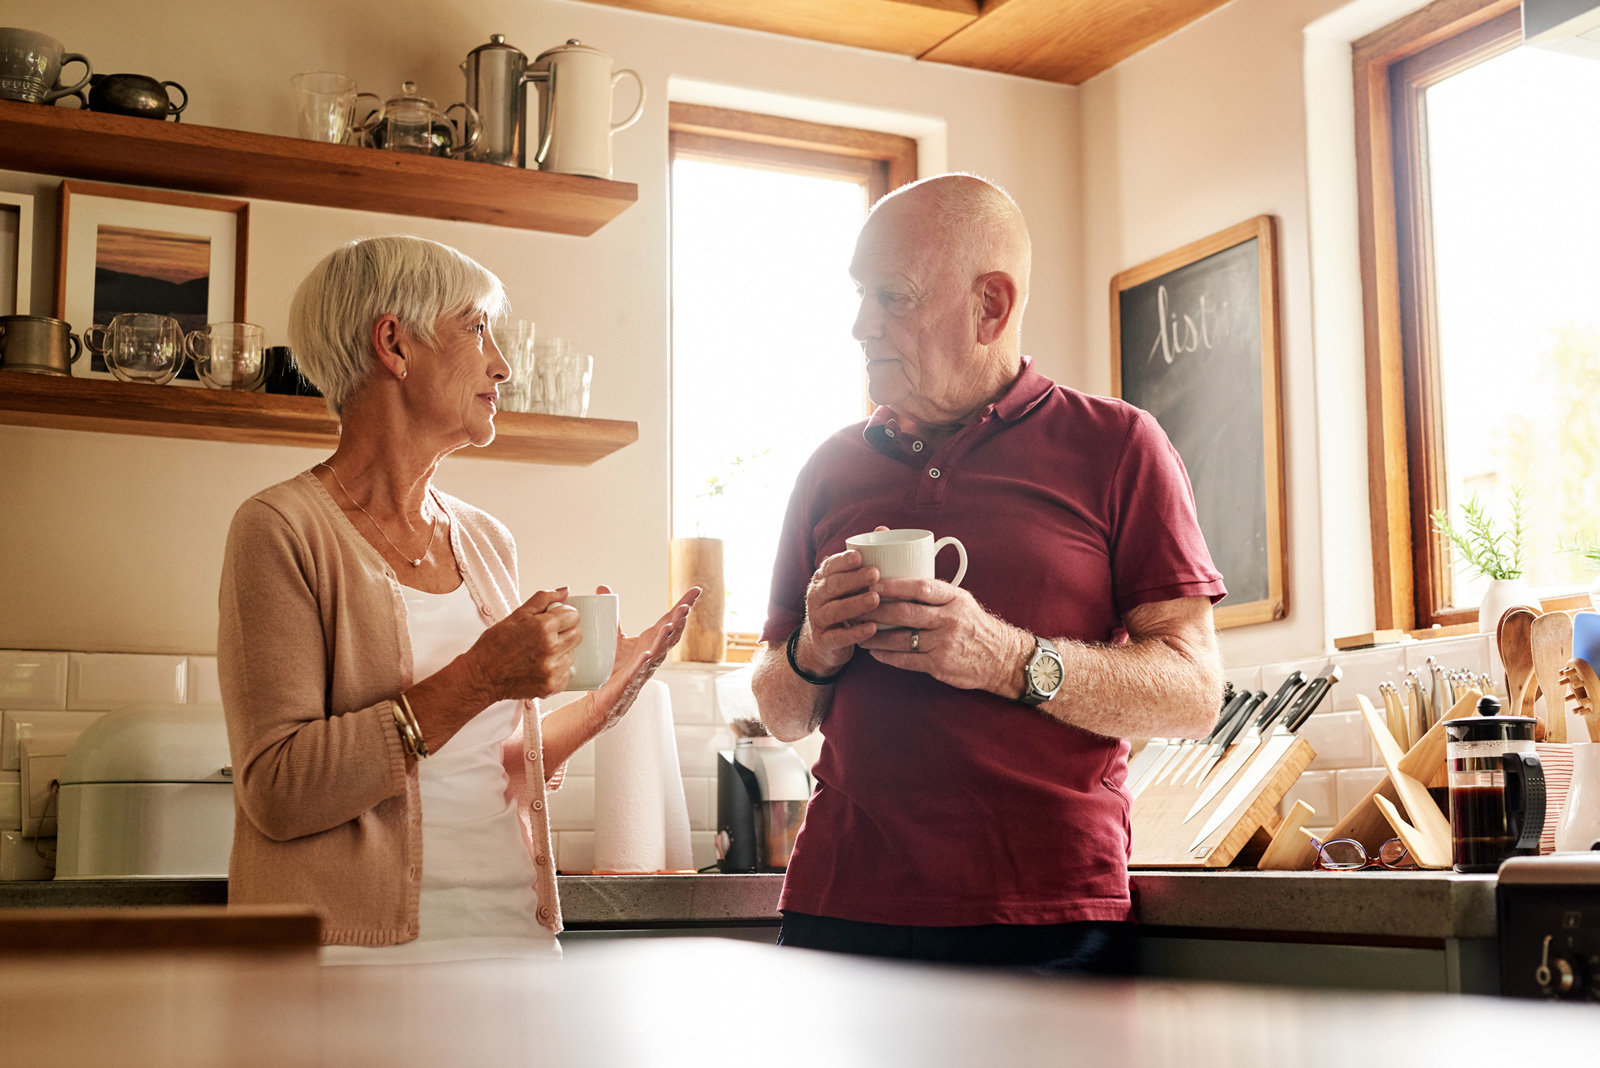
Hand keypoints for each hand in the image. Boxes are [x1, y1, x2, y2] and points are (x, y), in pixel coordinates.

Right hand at [464, 587, 581, 700]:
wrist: (482, 675)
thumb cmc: (495, 645)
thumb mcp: (516, 615)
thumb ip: (543, 599)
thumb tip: (564, 592)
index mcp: (543, 627)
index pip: (573, 615)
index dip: (564, 615)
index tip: (555, 620)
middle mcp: (550, 648)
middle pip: (577, 635)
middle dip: (565, 632)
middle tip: (547, 636)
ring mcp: (552, 669)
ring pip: (572, 654)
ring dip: (561, 652)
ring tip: (540, 653)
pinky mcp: (551, 686)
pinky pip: (566, 673)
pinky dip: (557, 670)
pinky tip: (540, 666)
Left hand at [592, 585, 700, 728]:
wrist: (605, 697)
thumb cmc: (616, 668)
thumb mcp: (615, 636)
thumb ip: (614, 614)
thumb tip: (603, 588)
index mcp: (651, 640)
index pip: (671, 619)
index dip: (684, 606)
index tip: (696, 591)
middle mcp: (653, 652)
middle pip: (670, 634)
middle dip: (679, 620)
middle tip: (686, 606)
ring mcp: (644, 667)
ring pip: (659, 650)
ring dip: (666, 638)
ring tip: (671, 624)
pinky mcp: (630, 680)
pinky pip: (639, 670)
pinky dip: (645, 662)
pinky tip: (648, 653)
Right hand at [794, 548, 882, 676]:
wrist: (825, 644)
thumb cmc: (844, 604)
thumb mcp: (849, 582)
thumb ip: (862, 559)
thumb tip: (882, 529)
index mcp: (822, 579)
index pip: (829, 566)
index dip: (843, 561)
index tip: (860, 556)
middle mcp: (816, 597)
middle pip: (833, 586)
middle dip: (854, 579)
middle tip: (875, 574)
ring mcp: (818, 619)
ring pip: (835, 610)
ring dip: (855, 604)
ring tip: (875, 599)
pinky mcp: (824, 641)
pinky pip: (838, 637)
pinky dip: (855, 633)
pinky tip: (872, 629)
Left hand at [856, 577, 1028, 694]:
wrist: (1001, 657)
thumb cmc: (975, 625)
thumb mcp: (961, 600)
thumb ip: (935, 592)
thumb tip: (901, 574)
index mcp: (954, 598)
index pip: (921, 587)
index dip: (894, 584)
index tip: (873, 582)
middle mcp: (950, 620)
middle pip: (906, 612)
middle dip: (877, 610)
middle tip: (857, 606)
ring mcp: (944, 644)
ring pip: (901, 639)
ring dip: (876, 635)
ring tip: (859, 630)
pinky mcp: (940, 665)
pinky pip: (906, 660)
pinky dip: (887, 656)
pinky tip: (874, 651)